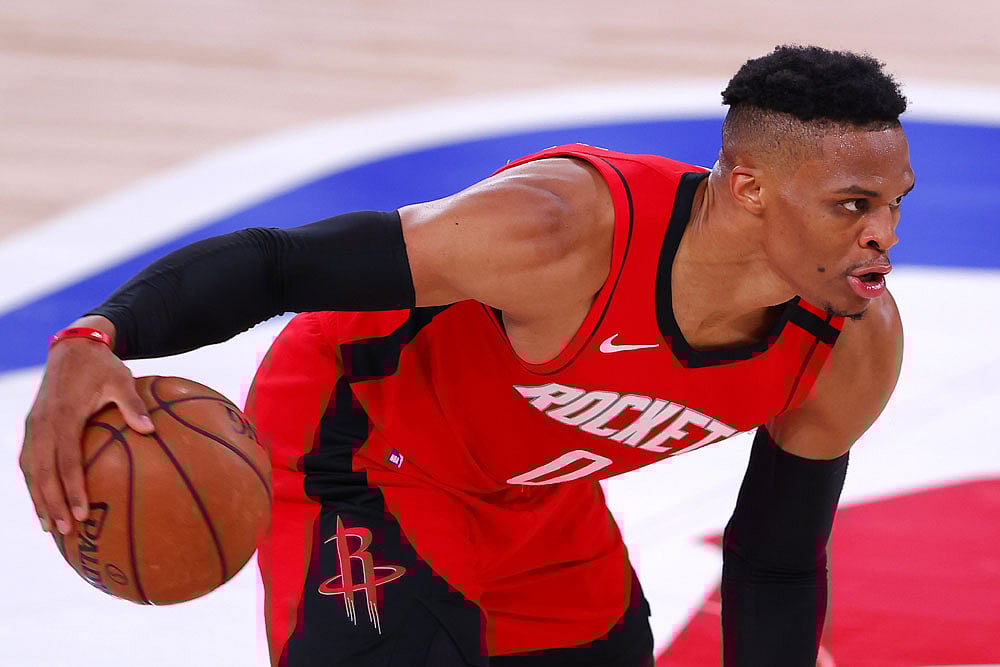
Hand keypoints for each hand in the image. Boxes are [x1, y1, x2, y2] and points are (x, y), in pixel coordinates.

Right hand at [20, 317, 154, 534]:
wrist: (73, 347)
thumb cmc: (102, 367)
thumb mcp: (122, 380)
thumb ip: (133, 405)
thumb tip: (150, 429)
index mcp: (63, 416)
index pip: (65, 461)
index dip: (72, 489)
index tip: (82, 513)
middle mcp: (42, 424)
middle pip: (43, 473)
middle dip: (52, 504)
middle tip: (65, 531)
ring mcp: (34, 426)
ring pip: (31, 470)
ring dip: (39, 499)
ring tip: (51, 527)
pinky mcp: (32, 427)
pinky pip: (29, 461)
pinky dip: (35, 484)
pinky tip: (44, 501)